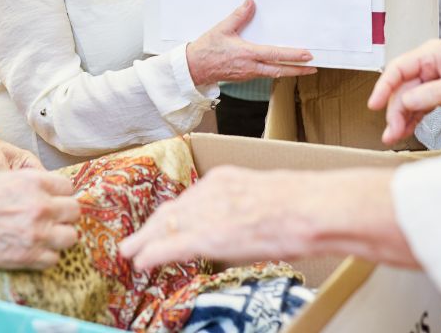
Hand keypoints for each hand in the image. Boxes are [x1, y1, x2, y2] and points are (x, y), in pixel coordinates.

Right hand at [0, 169, 80, 268]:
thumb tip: (42, 194)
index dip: (61, 195)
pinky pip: (54, 259)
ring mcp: (39, 232)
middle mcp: (42, 206)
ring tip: (45, 237)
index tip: (54, 201)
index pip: (68, 187)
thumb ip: (28, 185)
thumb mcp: (3, 178)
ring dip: (59, 237)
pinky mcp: (30, 256)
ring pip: (70, 237)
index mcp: (35, 181)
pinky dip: (45, 257)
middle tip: (52, 220)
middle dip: (65, 216)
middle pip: (74, 211)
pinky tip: (32, 251)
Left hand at [118, 166, 415, 269]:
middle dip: (151, 226)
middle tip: (134, 239)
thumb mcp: (266, 193)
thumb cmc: (303, 203)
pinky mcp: (207, 237)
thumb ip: (245, 203)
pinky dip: (152, 254)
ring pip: (165, 227)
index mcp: (225, 179)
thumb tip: (243, 219)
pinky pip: (171, 246)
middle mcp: (209, 192)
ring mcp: (207, 214)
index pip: (189, 198)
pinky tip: (139, 262)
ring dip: (145, 241)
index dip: (172, 213)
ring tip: (130, 252)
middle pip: (171, 211)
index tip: (163, 222)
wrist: (310, 209)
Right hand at [186, 0, 314, 85]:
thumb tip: (250, 2)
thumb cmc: (207, 49)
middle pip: (280, 70)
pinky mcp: (244, 77)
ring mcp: (248, 74)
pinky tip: (279, 68)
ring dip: (288, 71)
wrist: (194, 68)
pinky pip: (264, 74)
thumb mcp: (222, 29)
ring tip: (301, 68)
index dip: (293, 56)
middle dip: (298, 70)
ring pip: (273, 74)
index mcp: (247, 54)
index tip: (308, 55)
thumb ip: (238, 16)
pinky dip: (275, 71)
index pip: (276, 55)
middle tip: (313, 68)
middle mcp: (251, 67)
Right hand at [368, 40, 440, 145]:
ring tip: (394, 136)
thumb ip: (431, 93)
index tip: (373, 105)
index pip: (397, 70)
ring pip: (409, 99)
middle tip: (391, 133)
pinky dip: (413, 118)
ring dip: (401, 118)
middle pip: (402, 88)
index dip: (383, 88)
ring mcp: (434, 79)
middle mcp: (429, 65)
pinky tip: (406, 130)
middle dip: (394, 111)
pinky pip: (420, 105)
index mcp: (431, 55)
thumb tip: (405, 102)